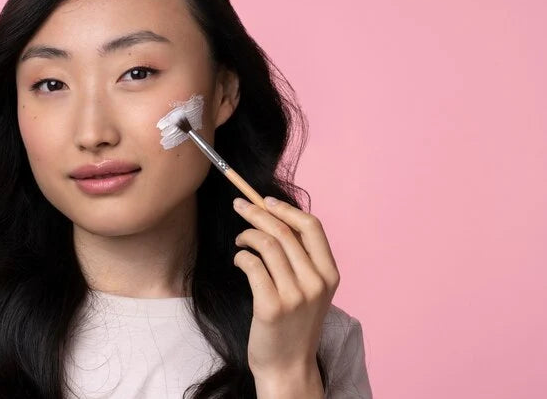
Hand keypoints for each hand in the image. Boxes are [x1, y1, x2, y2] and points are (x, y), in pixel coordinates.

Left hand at [232, 195, 340, 381]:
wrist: (287, 367)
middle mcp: (316, 282)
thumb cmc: (294, 325)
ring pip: (267, 244)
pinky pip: (252, 265)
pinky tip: (239, 259)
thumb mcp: (310, 290)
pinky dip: (241, 256)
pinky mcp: (272, 306)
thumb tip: (276, 218)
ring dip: (247, 234)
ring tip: (239, 239)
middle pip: (284, 231)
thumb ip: (302, 259)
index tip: (265, 200)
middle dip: (257, 212)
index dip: (286, 208)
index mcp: (329, 274)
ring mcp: (295, 295)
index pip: (312, 226)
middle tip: (239, 205)